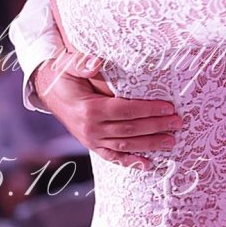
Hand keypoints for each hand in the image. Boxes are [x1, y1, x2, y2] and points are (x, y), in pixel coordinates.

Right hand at [34, 53, 181, 169]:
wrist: (47, 90)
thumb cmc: (63, 75)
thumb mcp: (68, 64)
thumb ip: (81, 62)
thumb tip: (96, 62)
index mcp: (89, 108)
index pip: (125, 110)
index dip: (148, 110)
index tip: (168, 108)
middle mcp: (90, 128)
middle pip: (130, 130)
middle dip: (156, 127)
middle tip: (178, 123)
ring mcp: (91, 139)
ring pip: (125, 146)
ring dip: (149, 144)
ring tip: (171, 141)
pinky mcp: (91, 145)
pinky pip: (112, 157)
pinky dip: (129, 162)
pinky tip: (146, 164)